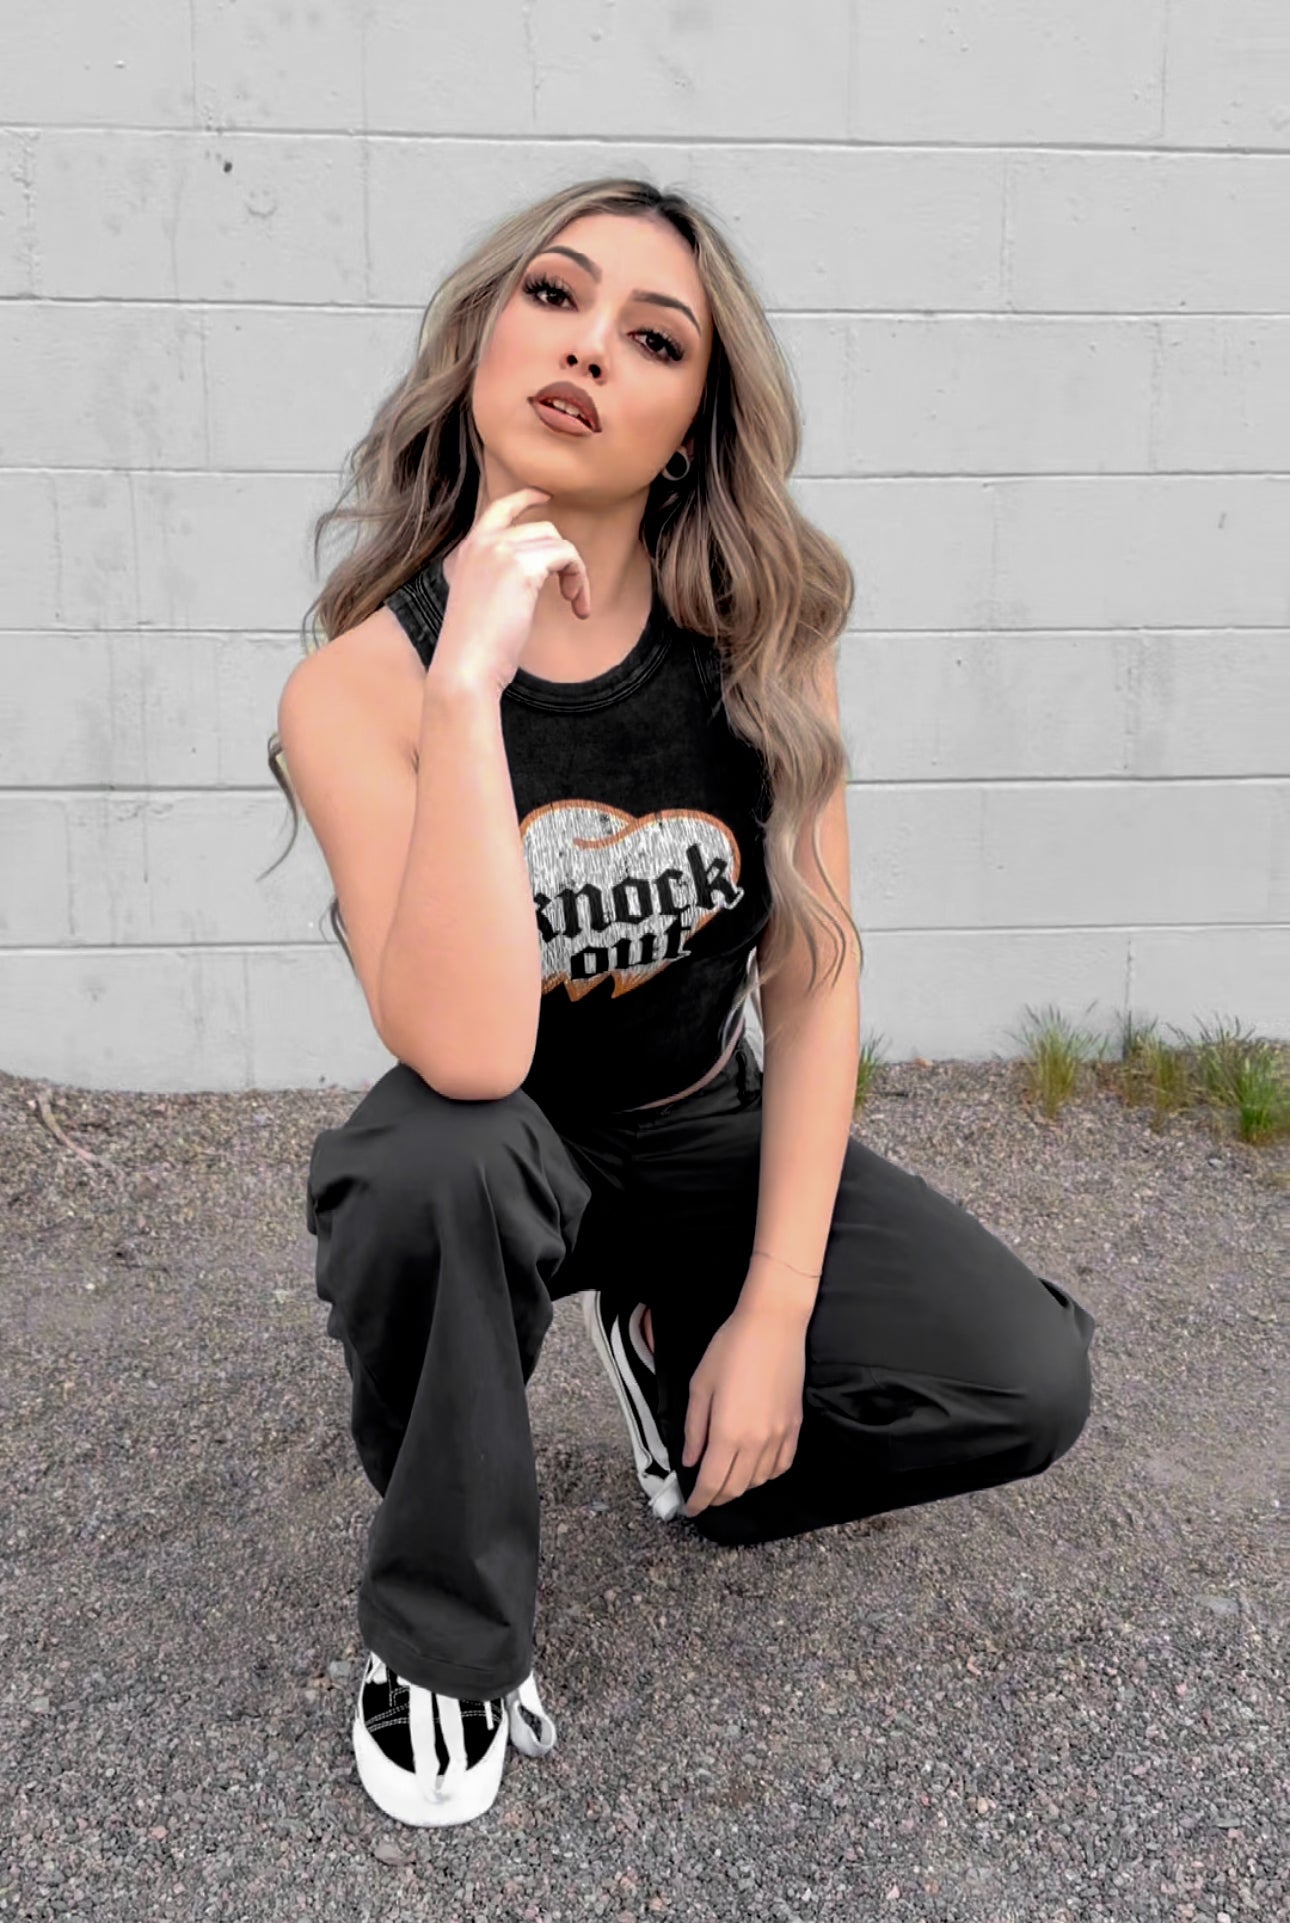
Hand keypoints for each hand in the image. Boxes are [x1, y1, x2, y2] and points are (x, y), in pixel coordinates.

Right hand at [428, 486, 591, 700]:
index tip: (548, 496)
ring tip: (575, 603)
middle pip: (543, 528)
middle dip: (565, 558)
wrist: (466, 667)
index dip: (526, 497)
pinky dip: (580, 580)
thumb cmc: (476, 649)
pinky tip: (577, 607)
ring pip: (558, 541)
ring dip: (576, 572)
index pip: (499, 507)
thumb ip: (499, 578)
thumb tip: (536, 570)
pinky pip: (567, 556)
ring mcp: (499, 551)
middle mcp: (482, 543)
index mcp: (469, 550)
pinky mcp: (521, 567)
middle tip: (571, 595)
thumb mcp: (482, 601)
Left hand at [681, 1294, 806, 1515]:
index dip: (699, 1501)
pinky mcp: (795, 1427)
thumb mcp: (700, 1386)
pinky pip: (781, 1465)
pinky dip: (765, 1475)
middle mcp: (756, 1442)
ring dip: (740, 1487)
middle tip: (703, 1496)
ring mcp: (779, 1436)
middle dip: (716, 1498)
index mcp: (728, 1433)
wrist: (773, 1326)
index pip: (712, 1483)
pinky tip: (755, 1469)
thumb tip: (690, 1461)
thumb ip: (695, 1428)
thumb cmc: (730, 1349)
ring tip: (725, 1481)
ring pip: (759, 1480)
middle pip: (736, 1488)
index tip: (690, 1509)